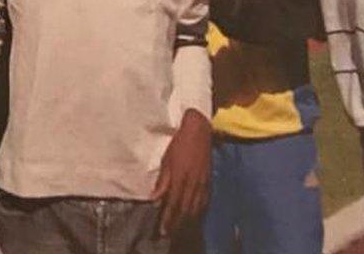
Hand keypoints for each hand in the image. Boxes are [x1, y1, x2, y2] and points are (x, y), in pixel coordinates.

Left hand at [150, 109, 211, 236]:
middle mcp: (193, 183)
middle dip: (177, 223)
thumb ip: (163, 181)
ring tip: (180, 228)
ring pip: (195, 207)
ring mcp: (202, 182)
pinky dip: (198, 210)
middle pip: (185, 209)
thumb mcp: (166, 160)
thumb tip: (155, 198)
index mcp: (181, 178)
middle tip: (169, 233)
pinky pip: (204, 200)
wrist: (199, 130)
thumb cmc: (179, 143)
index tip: (162, 229)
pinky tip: (194, 214)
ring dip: (187, 219)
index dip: (168, 218)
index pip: (173, 204)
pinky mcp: (208, 179)